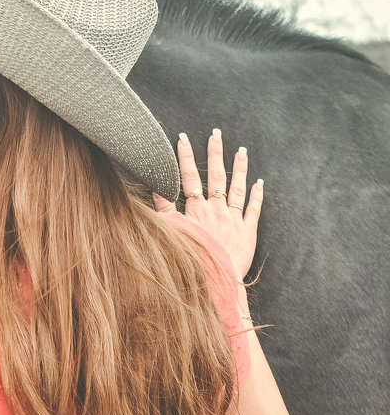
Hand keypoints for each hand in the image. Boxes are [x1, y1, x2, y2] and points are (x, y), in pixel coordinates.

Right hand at [154, 128, 263, 280]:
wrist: (215, 280)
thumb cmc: (190, 259)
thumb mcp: (171, 233)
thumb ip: (164, 210)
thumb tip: (155, 190)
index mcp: (196, 210)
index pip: (189, 177)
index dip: (185, 157)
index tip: (183, 139)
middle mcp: (216, 210)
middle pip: (215, 176)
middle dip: (215, 153)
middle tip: (216, 134)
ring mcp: (234, 219)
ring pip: (237, 188)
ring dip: (239, 168)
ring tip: (241, 150)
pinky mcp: (248, 231)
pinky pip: (254, 209)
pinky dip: (258, 195)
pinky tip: (260, 182)